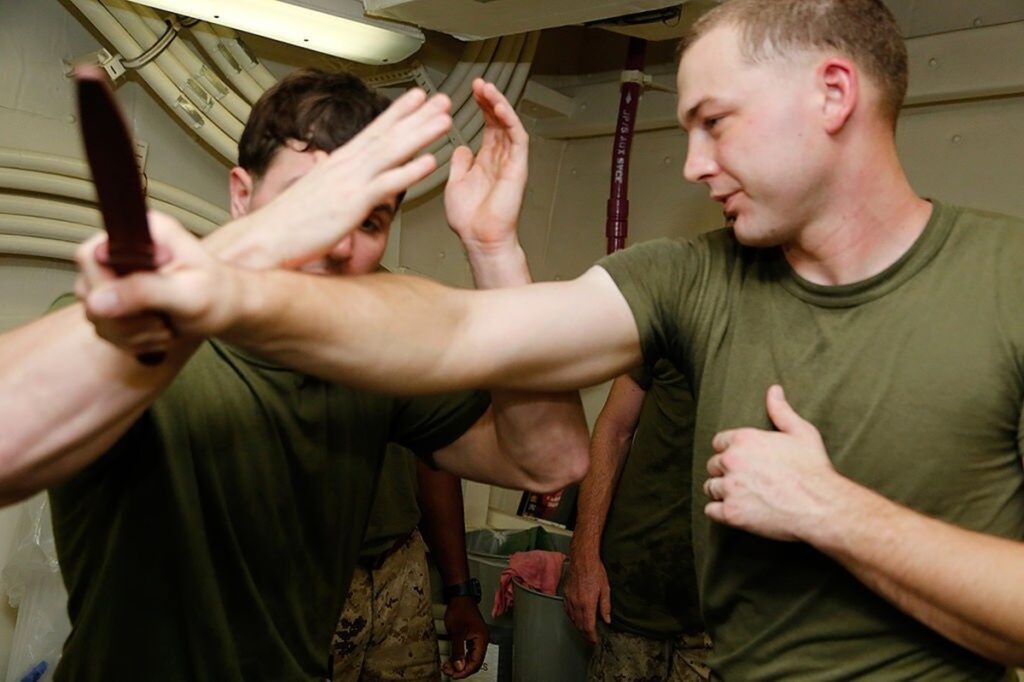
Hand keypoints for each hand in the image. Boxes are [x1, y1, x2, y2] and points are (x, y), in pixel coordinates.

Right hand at [79, 212, 240, 352]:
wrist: (228, 310)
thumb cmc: (219, 295)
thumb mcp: (189, 294)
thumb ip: (144, 292)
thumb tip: (97, 300)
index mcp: (141, 233)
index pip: (90, 254)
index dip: (106, 285)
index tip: (145, 303)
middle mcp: (123, 251)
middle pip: (88, 289)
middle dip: (125, 317)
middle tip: (162, 320)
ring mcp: (116, 276)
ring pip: (95, 315)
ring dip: (132, 332)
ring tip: (166, 326)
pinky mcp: (116, 300)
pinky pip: (105, 329)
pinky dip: (132, 340)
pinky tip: (159, 332)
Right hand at [236, 88, 451, 268]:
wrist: (264, 239)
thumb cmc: (287, 224)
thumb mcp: (314, 195)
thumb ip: (333, 183)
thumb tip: (340, 177)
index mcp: (336, 164)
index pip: (373, 131)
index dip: (397, 113)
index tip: (416, 98)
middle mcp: (344, 167)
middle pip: (387, 135)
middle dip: (417, 116)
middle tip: (442, 101)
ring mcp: (349, 183)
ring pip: (391, 153)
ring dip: (420, 135)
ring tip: (444, 121)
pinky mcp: (351, 204)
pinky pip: (386, 185)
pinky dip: (408, 172)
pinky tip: (429, 162)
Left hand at [443, 596, 488, 678]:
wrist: (459, 597)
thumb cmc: (460, 609)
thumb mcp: (457, 632)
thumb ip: (458, 651)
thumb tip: (459, 666)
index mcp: (482, 639)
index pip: (476, 662)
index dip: (464, 671)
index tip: (454, 674)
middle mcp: (482, 640)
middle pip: (474, 662)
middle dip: (461, 669)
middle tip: (449, 671)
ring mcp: (477, 639)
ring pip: (471, 658)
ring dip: (460, 664)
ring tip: (449, 666)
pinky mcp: (472, 637)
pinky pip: (468, 652)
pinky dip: (461, 657)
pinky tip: (453, 659)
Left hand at [444, 78, 527, 256]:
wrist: (479, 239)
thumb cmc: (469, 221)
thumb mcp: (455, 184)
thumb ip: (459, 164)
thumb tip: (460, 148)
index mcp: (485, 162)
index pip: (487, 126)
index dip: (481, 107)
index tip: (471, 92)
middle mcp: (500, 159)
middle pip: (498, 121)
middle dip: (489, 100)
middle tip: (478, 84)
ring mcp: (510, 162)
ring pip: (509, 125)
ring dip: (498, 105)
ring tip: (487, 89)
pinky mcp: (517, 167)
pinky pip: (517, 138)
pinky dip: (509, 121)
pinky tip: (499, 107)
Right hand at [562, 552, 610, 643]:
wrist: (582, 558)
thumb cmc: (595, 571)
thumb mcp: (605, 588)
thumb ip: (605, 606)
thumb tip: (607, 620)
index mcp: (587, 603)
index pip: (588, 626)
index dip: (591, 636)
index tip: (594, 641)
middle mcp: (576, 603)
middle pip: (579, 625)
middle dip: (585, 634)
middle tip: (591, 638)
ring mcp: (569, 599)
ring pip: (572, 619)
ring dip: (579, 626)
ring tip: (585, 630)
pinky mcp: (565, 594)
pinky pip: (567, 610)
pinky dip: (572, 617)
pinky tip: (577, 617)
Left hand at [704, 385, 842, 541]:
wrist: (821, 506)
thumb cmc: (813, 469)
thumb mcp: (802, 432)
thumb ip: (781, 411)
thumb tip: (773, 390)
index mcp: (744, 439)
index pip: (719, 442)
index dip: (730, 451)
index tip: (743, 461)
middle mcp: (732, 461)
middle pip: (713, 465)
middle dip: (725, 472)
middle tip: (745, 480)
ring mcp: (730, 487)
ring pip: (710, 487)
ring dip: (722, 492)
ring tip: (742, 496)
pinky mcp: (731, 513)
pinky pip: (711, 511)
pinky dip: (720, 512)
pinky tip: (736, 511)